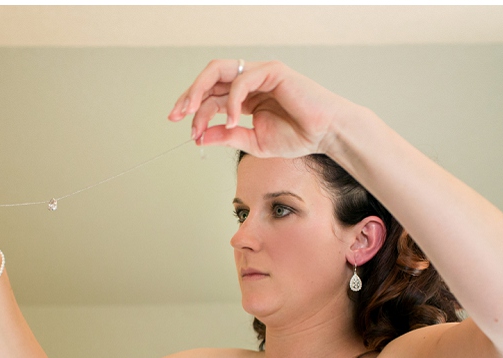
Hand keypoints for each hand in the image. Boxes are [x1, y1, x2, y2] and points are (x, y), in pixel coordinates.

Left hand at [168, 60, 355, 157]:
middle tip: (177, 115)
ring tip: (192, 113)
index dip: (196, 114)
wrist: (326, 134)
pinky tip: (234, 121)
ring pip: (219, 71)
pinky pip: (242, 81)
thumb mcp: (254, 142)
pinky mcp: (272, 71)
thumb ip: (228, 137)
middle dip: (189, 95)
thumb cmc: (298, 136)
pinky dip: (232, 102)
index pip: (211, 97)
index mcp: (245, 97)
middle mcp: (250, 81)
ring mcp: (260, 73)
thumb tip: (201, 137)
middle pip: (209, 79)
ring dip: (200, 90)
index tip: (190, 134)